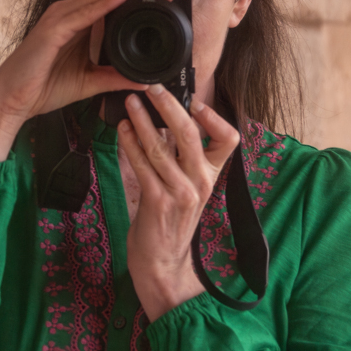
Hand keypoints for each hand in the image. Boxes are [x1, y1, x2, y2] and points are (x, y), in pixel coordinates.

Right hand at [0, 0, 176, 160]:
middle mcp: (68, 14)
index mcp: (77, 23)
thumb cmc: (42, 88)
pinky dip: (103, 2)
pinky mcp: (52, 30)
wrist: (13, 101)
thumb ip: (115, 78)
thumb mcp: (89, 83)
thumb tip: (144, 81)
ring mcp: (58, 18)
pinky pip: (82, 11)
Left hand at [119, 84, 239, 320]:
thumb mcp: (187, 188)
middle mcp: (200, 182)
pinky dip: (130, 144)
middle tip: (152, 88)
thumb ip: (183, 159)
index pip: (228, 139)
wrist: (162, 262)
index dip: (214, 117)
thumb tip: (169, 120)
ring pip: (161, 147)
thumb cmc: (170, 222)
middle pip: (190, 134)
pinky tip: (122, 130)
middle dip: (169, 106)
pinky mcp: (157, 202)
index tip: (196, 101)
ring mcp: (180, 193)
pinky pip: (142, 165)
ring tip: (130, 103)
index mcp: (212, 176)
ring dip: (143, 121)